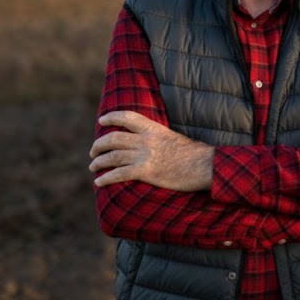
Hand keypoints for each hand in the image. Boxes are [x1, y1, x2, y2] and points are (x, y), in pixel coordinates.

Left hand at [89, 111, 213, 191]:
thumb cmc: (196, 154)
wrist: (206, 165)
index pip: (127, 117)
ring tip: (93, 166)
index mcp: (154, 129)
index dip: (111, 117)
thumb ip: (160, 138)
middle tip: (94, 152)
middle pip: (113, 138)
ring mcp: (145, 156)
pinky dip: (105, 178)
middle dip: (99, 145)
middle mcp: (146, 140)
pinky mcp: (146, 172)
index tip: (102, 120)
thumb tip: (153, 142)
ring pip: (112, 156)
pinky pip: (118, 174)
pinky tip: (99, 182)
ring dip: (98, 162)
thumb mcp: (175, 138)